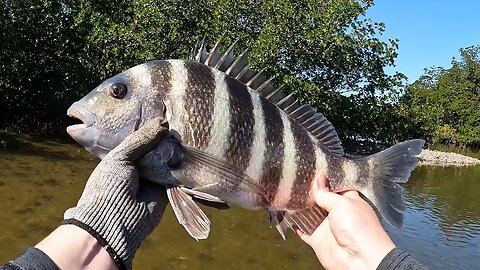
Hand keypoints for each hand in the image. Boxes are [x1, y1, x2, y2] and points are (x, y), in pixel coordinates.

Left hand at [61, 118, 168, 269]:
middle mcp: (140, 164)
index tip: (164, 117)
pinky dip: (179, 164)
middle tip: (172, 129)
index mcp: (124, 155)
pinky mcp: (167, 187)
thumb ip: (141, 139)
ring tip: (176, 143)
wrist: (115, 220)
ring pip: (168, 156)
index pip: (141, 137)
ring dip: (172, 150)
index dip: (152, 128)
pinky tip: (183, 154)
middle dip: (164, 138)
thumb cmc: (109, 185)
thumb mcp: (120, 156)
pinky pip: (175, 172)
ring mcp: (154, 176)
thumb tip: (163, 122)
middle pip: (157, 145)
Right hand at [297, 175, 394, 269]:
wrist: (360, 259)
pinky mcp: (319, 240)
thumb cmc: (360, 230)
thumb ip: (326, 193)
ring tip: (290, 194)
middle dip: (311, 193)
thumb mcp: (343, 203)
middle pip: (321, 200)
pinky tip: (289, 217)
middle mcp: (338, 214)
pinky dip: (297, 225)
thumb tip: (318, 180)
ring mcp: (328, 227)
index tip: (312, 171)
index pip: (335, 187)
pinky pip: (304, 231)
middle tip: (298, 181)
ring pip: (310, 214)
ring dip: (301, 207)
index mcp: (349, 202)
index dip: (325, 180)